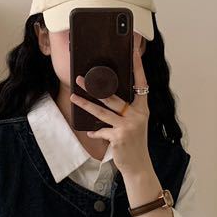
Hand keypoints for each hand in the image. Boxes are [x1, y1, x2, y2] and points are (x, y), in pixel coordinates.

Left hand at [69, 36, 150, 176]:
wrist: (138, 166)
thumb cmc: (135, 144)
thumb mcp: (136, 124)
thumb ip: (127, 111)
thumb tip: (108, 98)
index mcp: (143, 109)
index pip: (141, 83)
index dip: (138, 66)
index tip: (133, 51)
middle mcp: (137, 115)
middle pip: (112, 96)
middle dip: (94, 86)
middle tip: (81, 78)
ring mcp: (128, 126)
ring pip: (102, 111)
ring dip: (85, 104)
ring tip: (73, 97)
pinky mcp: (118, 137)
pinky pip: (101, 130)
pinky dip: (95, 132)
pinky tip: (91, 132)